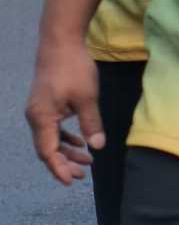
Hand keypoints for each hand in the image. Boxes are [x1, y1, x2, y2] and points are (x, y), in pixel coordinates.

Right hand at [27, 38, 102, 184]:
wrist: (60, 42)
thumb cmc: (73, 68)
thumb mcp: (87, 97)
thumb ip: (91, 123)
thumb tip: (97, 146)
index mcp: (42, 118)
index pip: (48, 152)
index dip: (59, 169)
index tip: (71, 181)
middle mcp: (35, 117)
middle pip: (47, 149)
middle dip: (64, 163)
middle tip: (84, 173)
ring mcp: (39, 110)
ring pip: (50, 139)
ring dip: (67, 151)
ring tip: (87, 160)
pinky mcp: (45, 104)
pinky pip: (52, 128)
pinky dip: (64, 137)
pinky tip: (80, 141)